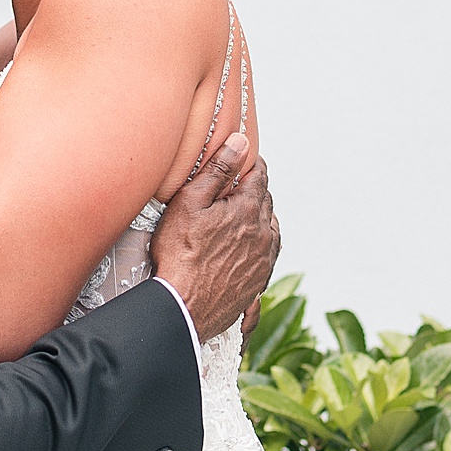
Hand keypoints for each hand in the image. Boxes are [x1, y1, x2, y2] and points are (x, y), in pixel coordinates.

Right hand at [152, 135, 277, 342]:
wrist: (183, 307)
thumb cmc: (180, 255)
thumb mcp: (190, 203)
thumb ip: (218, 171)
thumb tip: (240, 143)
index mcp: (248, 210)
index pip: (259, 176)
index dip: (251, 163)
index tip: (244, 157)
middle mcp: (264, 233)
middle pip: (266, 201)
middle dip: (254, 189)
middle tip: (238, 184)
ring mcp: (263, 259)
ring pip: (271, 228)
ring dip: (260, 217)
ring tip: (242, 214)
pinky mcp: (258, 281)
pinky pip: (268, 254)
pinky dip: (261, 243)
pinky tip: (247, 245)